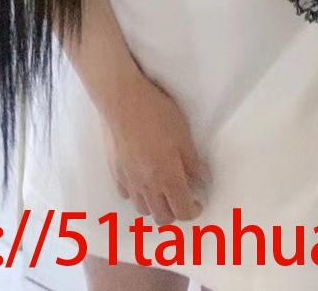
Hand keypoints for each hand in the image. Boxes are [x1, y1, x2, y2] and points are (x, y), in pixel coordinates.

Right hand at [101, 73, 211, 224]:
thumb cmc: (157, 114)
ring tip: (161, 188)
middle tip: (181, 195)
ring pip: (143, 209)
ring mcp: (128, 181)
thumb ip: (193, 162)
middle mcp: (147, 186)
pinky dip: (137, 193)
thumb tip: (202, 180)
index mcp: (167, 178)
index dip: (194, 210)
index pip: (182, 211)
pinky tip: (142, 177)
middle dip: (175, 212)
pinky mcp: (114, 173)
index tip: (198, 200)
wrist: (122, 100)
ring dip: (155, 205)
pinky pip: (127, 194)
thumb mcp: (183, 135)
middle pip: (162, 217)